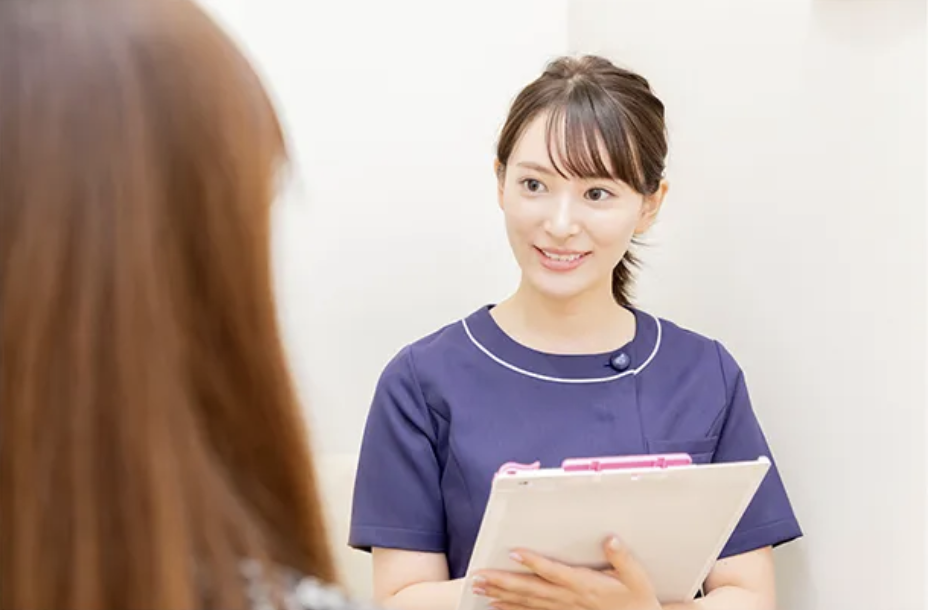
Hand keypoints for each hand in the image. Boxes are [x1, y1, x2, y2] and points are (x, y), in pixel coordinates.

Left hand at [472, 536, 661, 609]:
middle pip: (531, 589)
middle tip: (479, 576)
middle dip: (503, 582)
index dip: (534, 562)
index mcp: (585, 586)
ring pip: (526, 602)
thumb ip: (622, 558)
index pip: (554, 572)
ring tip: (480, 588)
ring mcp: (563, 609)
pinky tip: (496, 606)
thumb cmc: (637, 600)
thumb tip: (610, 539)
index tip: (514, 552)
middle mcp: (569, 599)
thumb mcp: (637, 578)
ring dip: (501, 595)